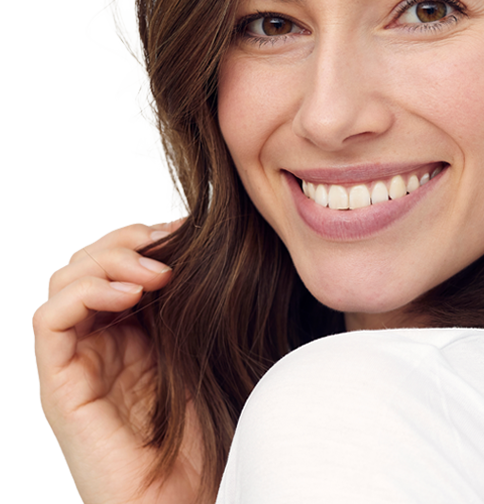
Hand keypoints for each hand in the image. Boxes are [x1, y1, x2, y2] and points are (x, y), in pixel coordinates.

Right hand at [33, 221, 206, 503]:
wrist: (192, 493)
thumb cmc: (208, 429)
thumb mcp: (205, 345)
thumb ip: (191, 300)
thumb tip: (194, 241)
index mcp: (137, 330)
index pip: (120, 263)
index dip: (144, 238)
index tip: (184, 230)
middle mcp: (103, 341)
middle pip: (90, 264)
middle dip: (126, 242)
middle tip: (168, 246)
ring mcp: (81, 361)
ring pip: (66, 282)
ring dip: (108, 261)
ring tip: (155, 274)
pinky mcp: (62, 385)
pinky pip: (49, 321)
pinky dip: (85, 293)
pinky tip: (128, 295)